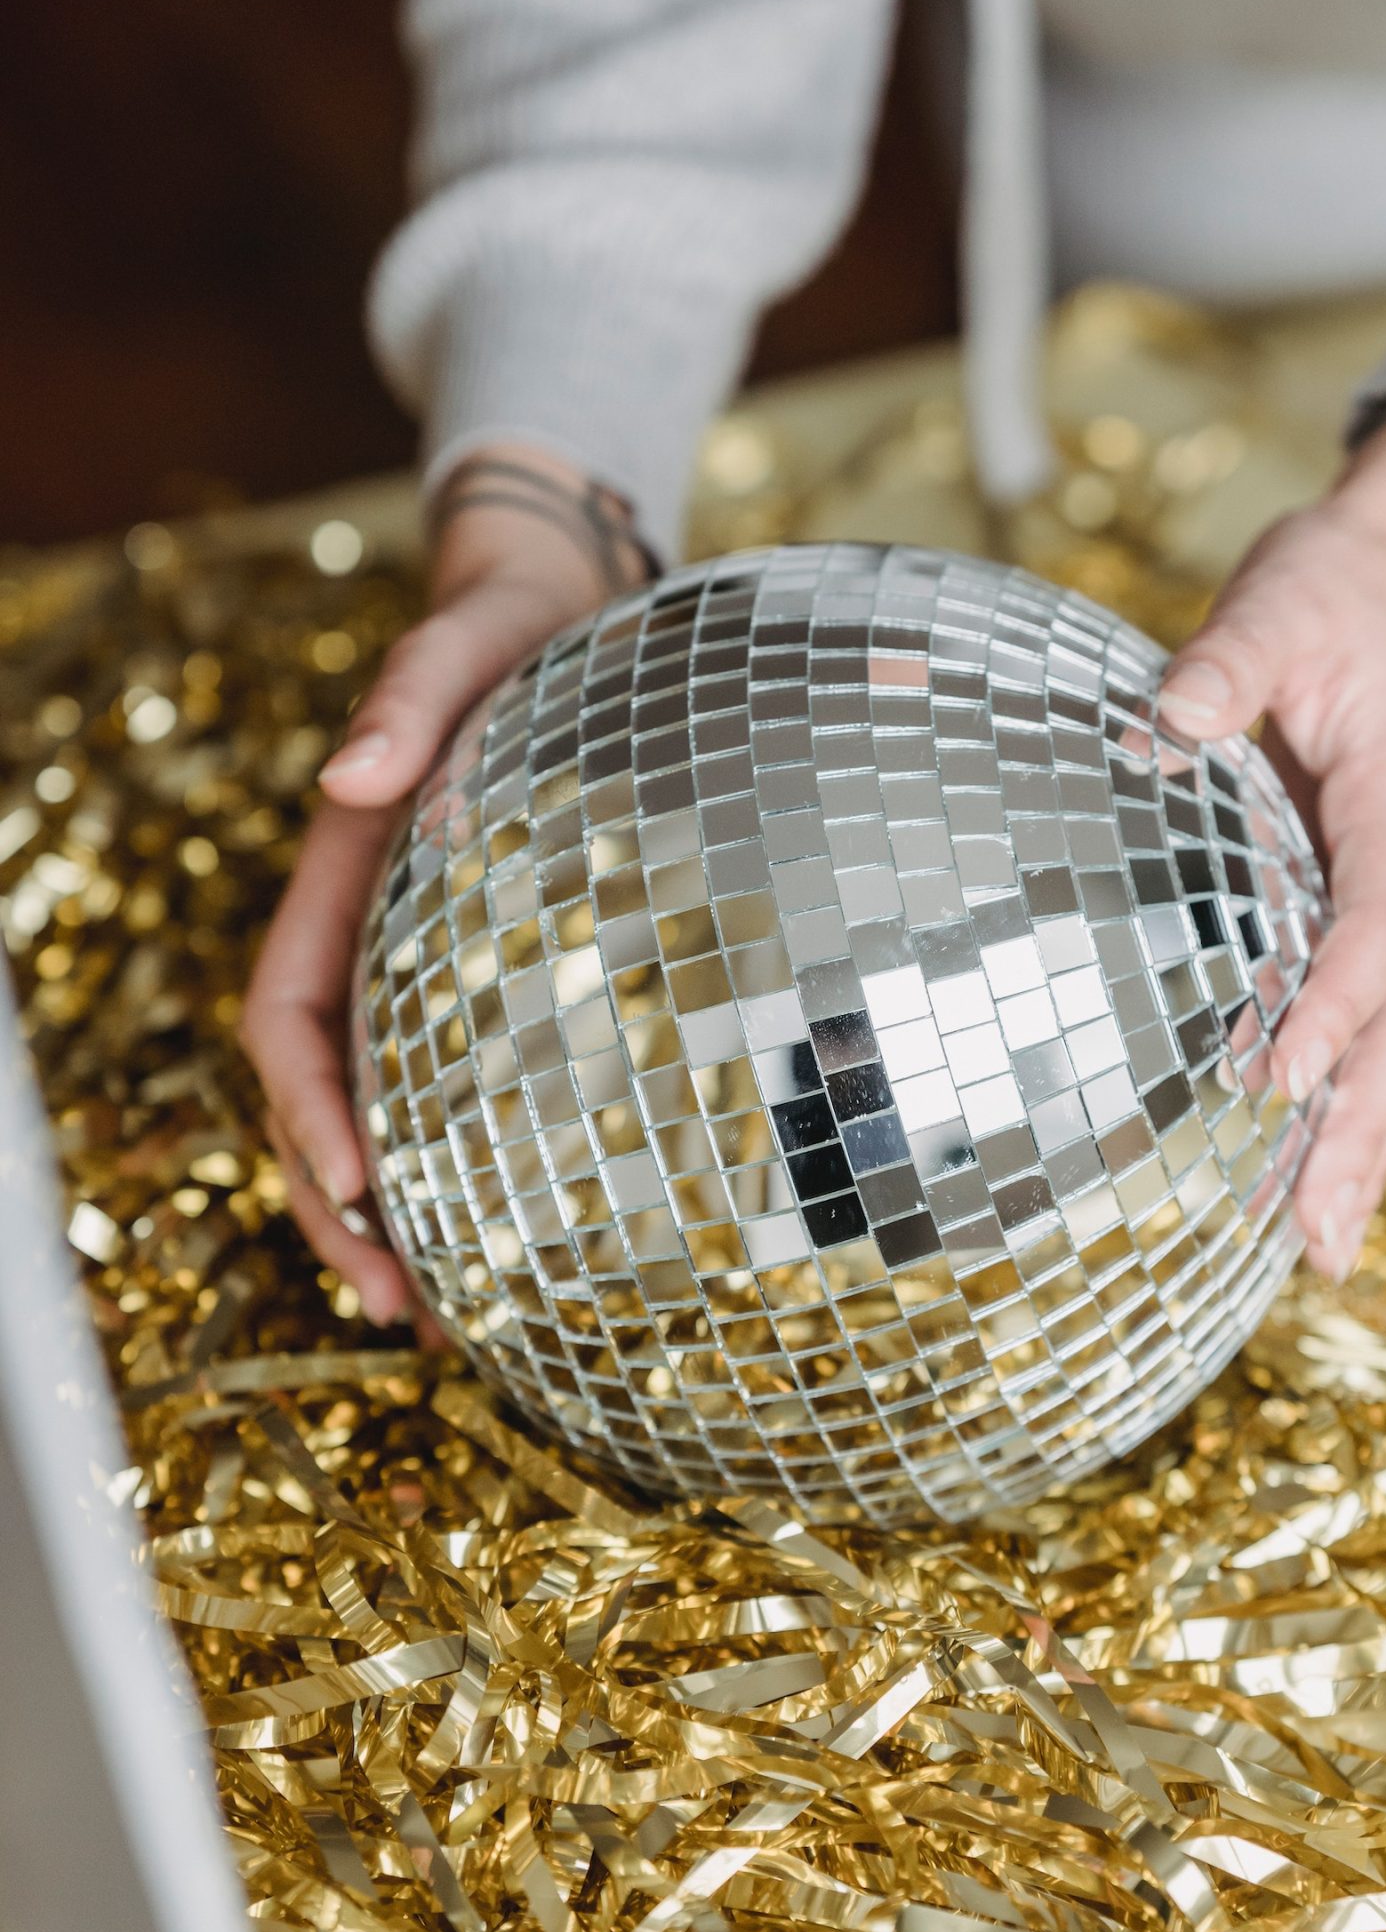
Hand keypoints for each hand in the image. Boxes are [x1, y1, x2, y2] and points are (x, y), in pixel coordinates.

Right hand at [242, 450, 649, 1325]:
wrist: (550, 612)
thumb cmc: (505, 633)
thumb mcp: (460, 651)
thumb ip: (409, 703)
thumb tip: (354, 780)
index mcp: (342, 884)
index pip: (288, 1018)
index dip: (308, 1108)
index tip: (356, 1181)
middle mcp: (365, 940)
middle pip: (314, 1100)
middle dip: (338, 1208)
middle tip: (396, 1306)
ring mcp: (415, 968)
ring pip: (372, 1115)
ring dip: (386, 1220)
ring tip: (436, 1319)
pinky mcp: (478, 979)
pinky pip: (445, 1092)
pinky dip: (456, 1172)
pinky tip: (503, 1239)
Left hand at [1155, 393, 1385, 1283]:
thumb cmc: (1330, 593)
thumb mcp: (1276, 604)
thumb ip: (1225, 663)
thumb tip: (1168, 722)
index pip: (1379, 917)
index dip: (1337, 1000)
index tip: (1280, 1071)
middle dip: (1365, 1125)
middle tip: (1315, 1232)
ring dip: (1366, 1141)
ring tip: (1322, 1250)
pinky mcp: (1364, 902)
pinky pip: (1370, 1016)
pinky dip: (1350, 1100)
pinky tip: (1310, 1177)